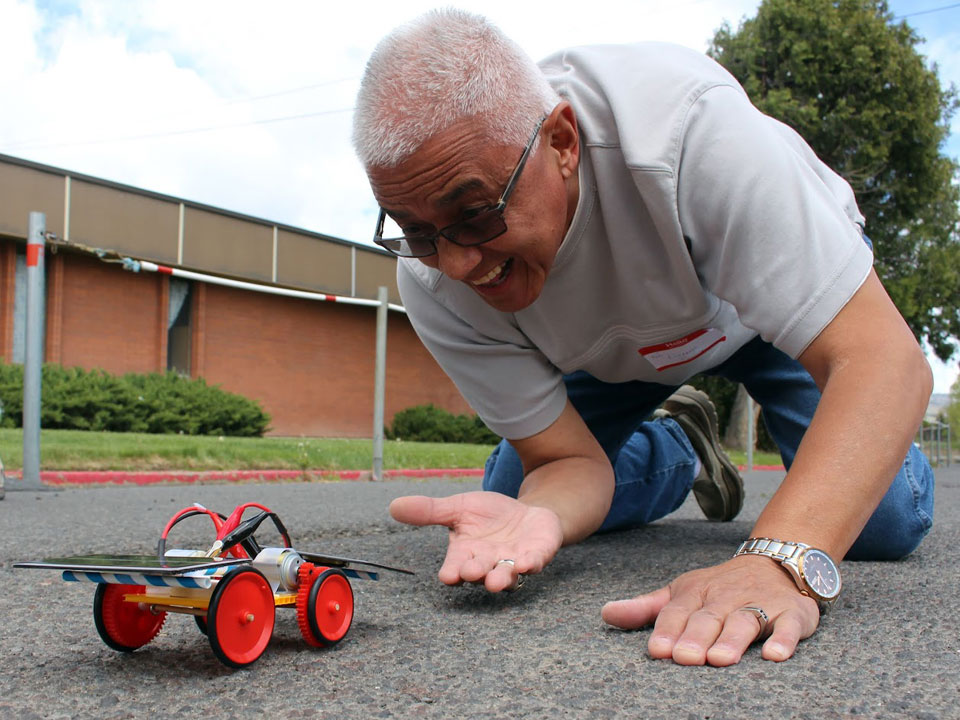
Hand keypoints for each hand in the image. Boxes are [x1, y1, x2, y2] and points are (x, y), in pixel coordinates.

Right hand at [390, 491, 563, 591]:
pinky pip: (534, 563)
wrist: (527, 514)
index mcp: (466, 555)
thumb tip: (393, 506)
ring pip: (506, 576)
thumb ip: (430, 511)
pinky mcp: (536, 556)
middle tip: (472, 571)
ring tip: (497, 580)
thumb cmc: (489, 516)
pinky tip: (527, 563)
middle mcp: (488, 564)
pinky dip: (531, 564)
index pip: (455, 569)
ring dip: (502, 578)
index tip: (448, 575)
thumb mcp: (458, 507)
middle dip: (476, 573)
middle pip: (479, 574)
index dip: (452, 574)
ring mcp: (513, 563)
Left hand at [600, 555, 820, 665]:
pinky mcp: (791, 613)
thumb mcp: (681, 593)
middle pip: (709, 618)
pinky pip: (789, 626)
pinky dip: (784, 639)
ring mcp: (759, 604)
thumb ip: (646, 608)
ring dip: (732, 639)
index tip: (657, 650)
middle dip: (696, 637)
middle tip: (685, 658)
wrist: (776, 562)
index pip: (678, 612)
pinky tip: (775, 655)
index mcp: (696, 593)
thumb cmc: (720, 588)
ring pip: (744, 622)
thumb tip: (605, 613)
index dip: (667, 630)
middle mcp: (726, 597)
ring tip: (721, 658)